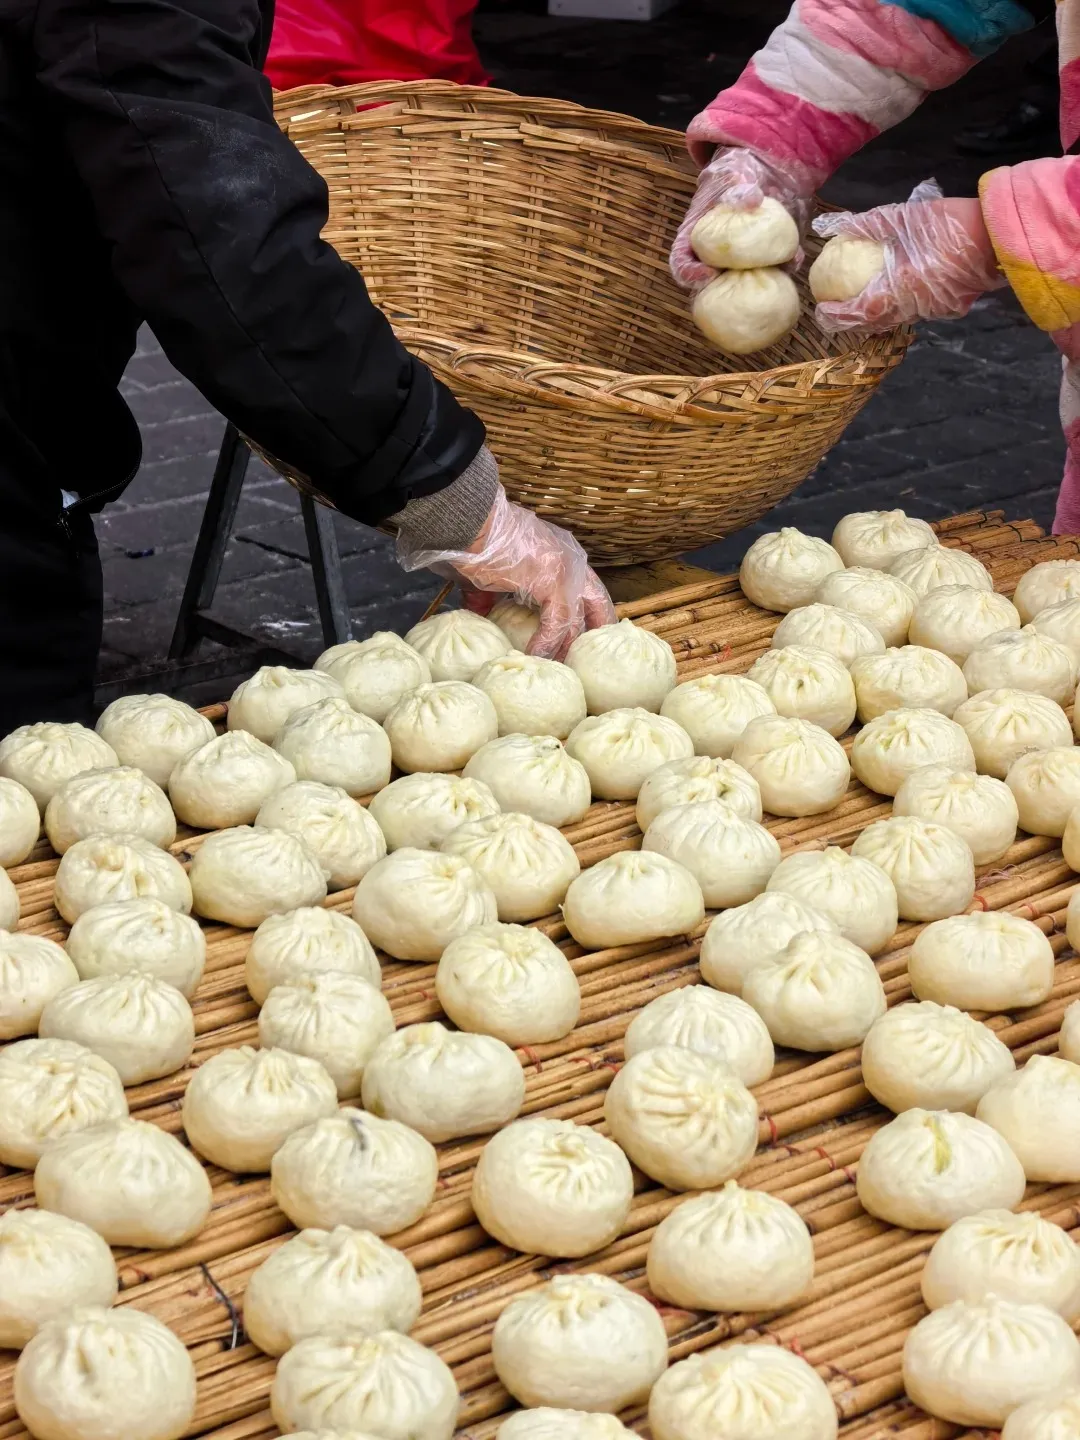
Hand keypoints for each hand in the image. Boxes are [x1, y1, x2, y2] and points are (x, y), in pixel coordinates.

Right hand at [398, 485, 615, 658]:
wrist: (468, 519)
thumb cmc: (475, 540)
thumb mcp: (489, 575)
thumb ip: (490, 598)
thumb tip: (481, 618)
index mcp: (562, 555)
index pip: (587, 591)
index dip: (588, 618)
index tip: (583, 642)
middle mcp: (572, 561)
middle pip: (597, 604)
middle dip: (593, 634)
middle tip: (584, 662)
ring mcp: (566, 571)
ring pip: (578, 619)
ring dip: (567, 647)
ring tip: (557, 669)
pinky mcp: (554, 581)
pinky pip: (557, 623)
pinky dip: (547, 643)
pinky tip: (535, 656)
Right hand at [670, 147, 811, 291]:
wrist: (763, 170)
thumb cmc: (736, 174)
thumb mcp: (731, 173)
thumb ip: (736, 186)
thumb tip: (753, 198)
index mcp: (696, 236)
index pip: (683, 261)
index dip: (690, 273)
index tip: (708, 274)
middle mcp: (714, 254)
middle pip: (710, 282)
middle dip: (723, 289)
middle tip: (741, 286)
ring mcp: (739, 259)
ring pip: (743, 281)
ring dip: (758, 282)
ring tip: (776, 272)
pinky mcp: (764, 256)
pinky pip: (772, 268)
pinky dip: (784, 266)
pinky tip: (796, 259)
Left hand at [812, 180, 1005, 332]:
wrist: (1001, 233)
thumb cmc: (952, 222)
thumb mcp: (907, 215)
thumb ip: (869, 224)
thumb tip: (834, 227)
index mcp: (904, 287)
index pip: (862, 312)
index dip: (839, 315)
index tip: (822, 311)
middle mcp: (917, 306)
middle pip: (876, 322)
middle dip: (852, 319)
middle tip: (832, 312)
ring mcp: (935, 310)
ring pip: (895, 319)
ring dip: (873, 314)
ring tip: (856, 303)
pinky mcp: (949, 307)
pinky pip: (914, 311)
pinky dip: (896, 305)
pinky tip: (889, 293)